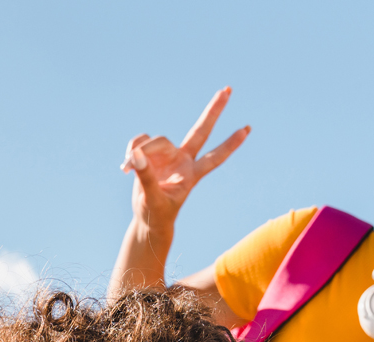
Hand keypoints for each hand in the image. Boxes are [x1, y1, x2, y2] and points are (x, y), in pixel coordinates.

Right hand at [121, 87, 249, 231]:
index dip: (230, 145)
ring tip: (126, 168)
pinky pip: (139, 143)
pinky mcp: (151, 154)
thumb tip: (136, 155)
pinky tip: (125, 167)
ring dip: (140, 150)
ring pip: (155, 140)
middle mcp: (183, 160)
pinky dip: (131, 152)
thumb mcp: (152, 199)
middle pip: (200, 131)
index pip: (214, 157)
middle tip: (227, 89)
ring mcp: (168, 156)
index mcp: (191, 175)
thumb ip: (146, 176)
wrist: (148, 219)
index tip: (247, 130)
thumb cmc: (156, 213)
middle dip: (213, 111)